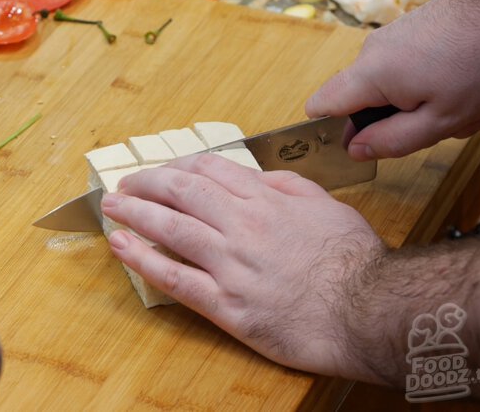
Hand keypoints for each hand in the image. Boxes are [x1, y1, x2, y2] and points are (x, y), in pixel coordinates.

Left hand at [101, 153, 383, 377]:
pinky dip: (142, 260)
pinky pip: (175, 277)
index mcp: (265, 200)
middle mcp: (242, 225)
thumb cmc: (354, 261)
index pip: (208, 170)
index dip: (177, 167)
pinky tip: (121, 247)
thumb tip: (256, 176)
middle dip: (146, 184)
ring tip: (111, 207)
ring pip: (170, 228)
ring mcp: (230, 264)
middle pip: (180, 192)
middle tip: (125, 185)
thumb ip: (288, 186)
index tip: (162, 172)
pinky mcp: (226, 304)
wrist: (368, 311)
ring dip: (134, 213)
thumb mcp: (327, 205)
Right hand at [305, 0, 479, 160]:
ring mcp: (391, 37)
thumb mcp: (441, 119)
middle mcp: (372, 51)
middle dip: (399, 120)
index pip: (320, 105)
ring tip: (465, 101)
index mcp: (370, 74)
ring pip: (394, 87)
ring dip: (425, 103)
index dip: (329, 130)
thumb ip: (392, 140)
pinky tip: (465, 81)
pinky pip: (409, 68)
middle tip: (441, 123)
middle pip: (365, 101)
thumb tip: (355, 150)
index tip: (358, 144)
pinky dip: (434, 82)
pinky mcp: (410, 29)